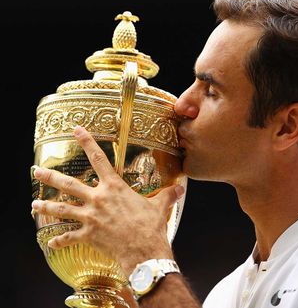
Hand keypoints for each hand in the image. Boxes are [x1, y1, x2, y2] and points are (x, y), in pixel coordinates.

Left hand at [31, 125, 184, 274]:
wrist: (143, 249)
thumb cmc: (150, 226)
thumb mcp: (160, 206)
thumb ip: (168, 195)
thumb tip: (181, 188)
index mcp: (114, 187)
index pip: (99, 159)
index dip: (87, 142)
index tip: (76, 130)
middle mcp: (98, 199)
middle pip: (69, 185)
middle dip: (50, 177)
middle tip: (37, 171)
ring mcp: (90, 217)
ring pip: (62, 209)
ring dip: (45, 207)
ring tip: (33, 205)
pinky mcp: (88, 235)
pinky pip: (69, 237)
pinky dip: (59, 241)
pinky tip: (51, 242)